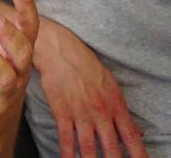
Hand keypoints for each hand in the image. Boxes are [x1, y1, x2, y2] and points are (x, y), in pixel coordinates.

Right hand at [34, 19, 145, 157]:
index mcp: (115, 104)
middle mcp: (100, 111)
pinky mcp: (61, 111)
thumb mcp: (111, 84)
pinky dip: (68, 153)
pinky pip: (66, 138)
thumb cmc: (85, 65)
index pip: (131, 136)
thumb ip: (121, 109)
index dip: (139, 154)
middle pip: (111, 147)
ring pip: (88, 147)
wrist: (60, 51)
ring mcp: (80, 113)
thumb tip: (135, 131)